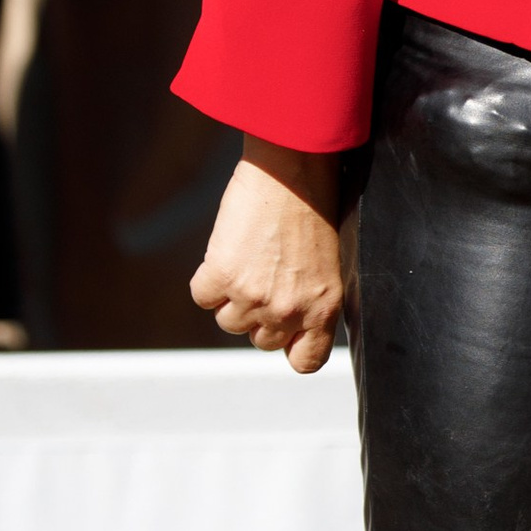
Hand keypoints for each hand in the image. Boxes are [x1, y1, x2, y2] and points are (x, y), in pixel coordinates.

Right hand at [190, 142, 347, 370]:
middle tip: (265, 275)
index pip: (305, 362)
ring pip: (227, 321)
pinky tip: (227, 250)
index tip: (285, 332)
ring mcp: (254, 297)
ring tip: (248, 257)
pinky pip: (203, 296)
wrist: (292, 168)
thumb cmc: (314, 206)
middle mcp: (290, 310)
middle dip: (259, 314)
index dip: (291, 347)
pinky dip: (208, 278)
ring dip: (231, 295)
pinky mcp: (222, 276)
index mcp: (324, 308)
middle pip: (260, 340)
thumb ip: (311, 298)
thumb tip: (289, 320)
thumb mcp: (328, 264)